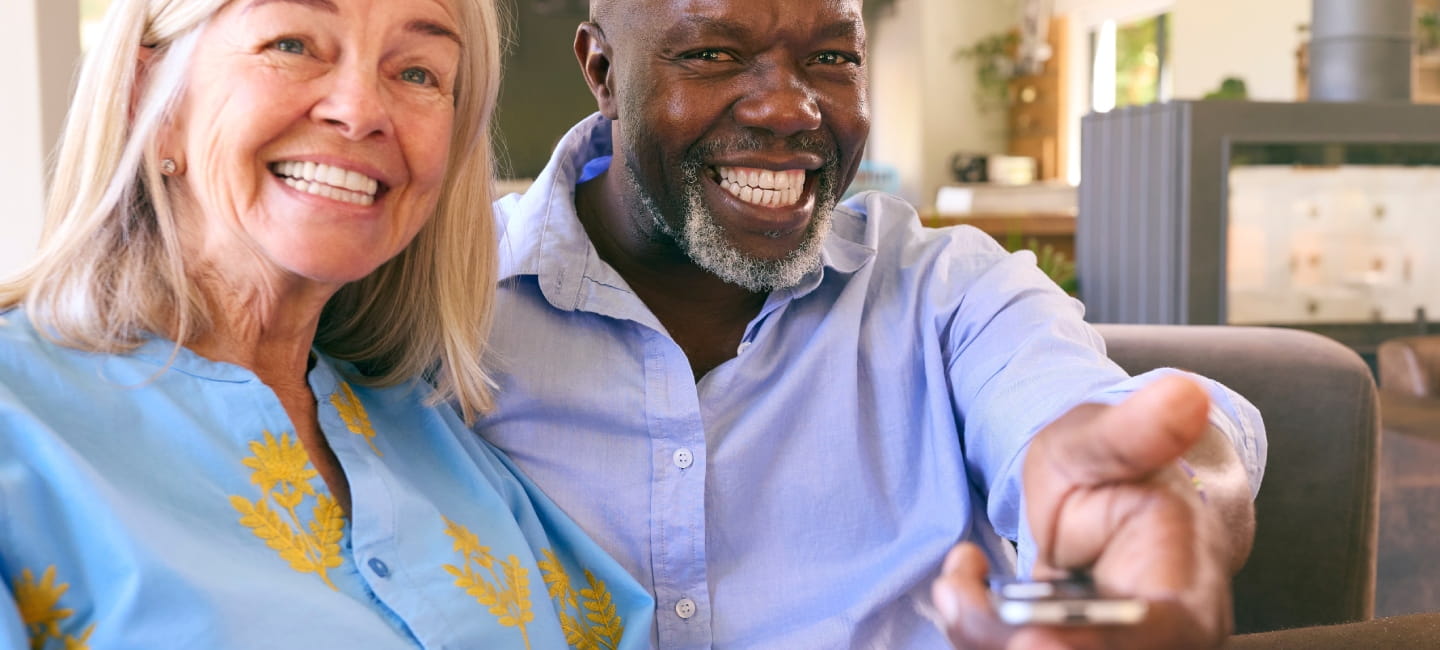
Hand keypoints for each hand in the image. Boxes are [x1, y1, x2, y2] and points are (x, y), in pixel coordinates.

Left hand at [932, 376, 1231, 648]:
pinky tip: (968, 584)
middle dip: (1008, 638)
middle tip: (959, 596)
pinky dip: (982, 630)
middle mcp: (1161, 637)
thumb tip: (1184, 395)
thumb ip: (1135, 431)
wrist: (1116, 494)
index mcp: (1187, 591)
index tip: (1029, 640)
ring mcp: (1118, 647)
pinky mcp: (1073, 647)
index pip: (1149, 635)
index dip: (1091, 642)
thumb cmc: (1118, 467)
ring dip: (987, 632)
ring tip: (960, 578)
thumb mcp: (1105, 439)